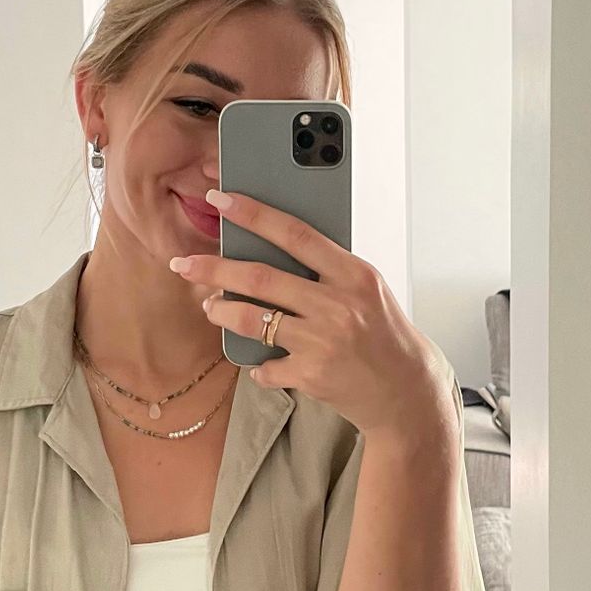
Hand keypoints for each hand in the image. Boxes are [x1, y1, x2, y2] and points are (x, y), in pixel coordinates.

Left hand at [168, 188, 447, 436]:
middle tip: (184, 264)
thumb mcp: (365, 289)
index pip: (295, 233)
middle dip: (214, 269)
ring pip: (252, 321)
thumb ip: (327, 269)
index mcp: (353, 274)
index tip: (221, 200)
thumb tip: (272, 247)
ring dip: (221, 312)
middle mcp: (338, 305)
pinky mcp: (312, 375)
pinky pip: (265, 366)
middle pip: (260, 278)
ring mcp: (323, 342)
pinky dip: (258, 365)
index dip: (253, 213)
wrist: (406, 390)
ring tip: (210, 306)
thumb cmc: (383, 334)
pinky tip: (262, 363)